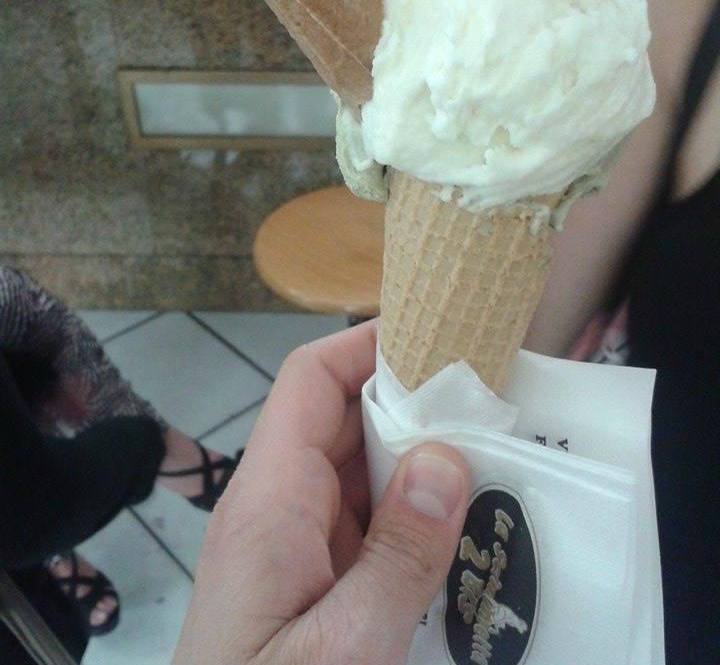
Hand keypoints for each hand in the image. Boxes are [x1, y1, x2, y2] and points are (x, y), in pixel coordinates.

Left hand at [172, 320, 469, 664]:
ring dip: (420, 454)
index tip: (438, 328)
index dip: (366, 342)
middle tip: (494, 393)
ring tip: (497, 446)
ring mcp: (296, 542)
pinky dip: (414, 507)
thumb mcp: (343, 651)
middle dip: (412, 398)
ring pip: (360, 468)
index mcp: (269, 500)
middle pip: (341, 418)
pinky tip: (465, 521)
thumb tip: (446, 456)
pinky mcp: (314, 576)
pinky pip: (367, 519)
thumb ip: (397, 557)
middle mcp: (278, 505)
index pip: (310, 381)